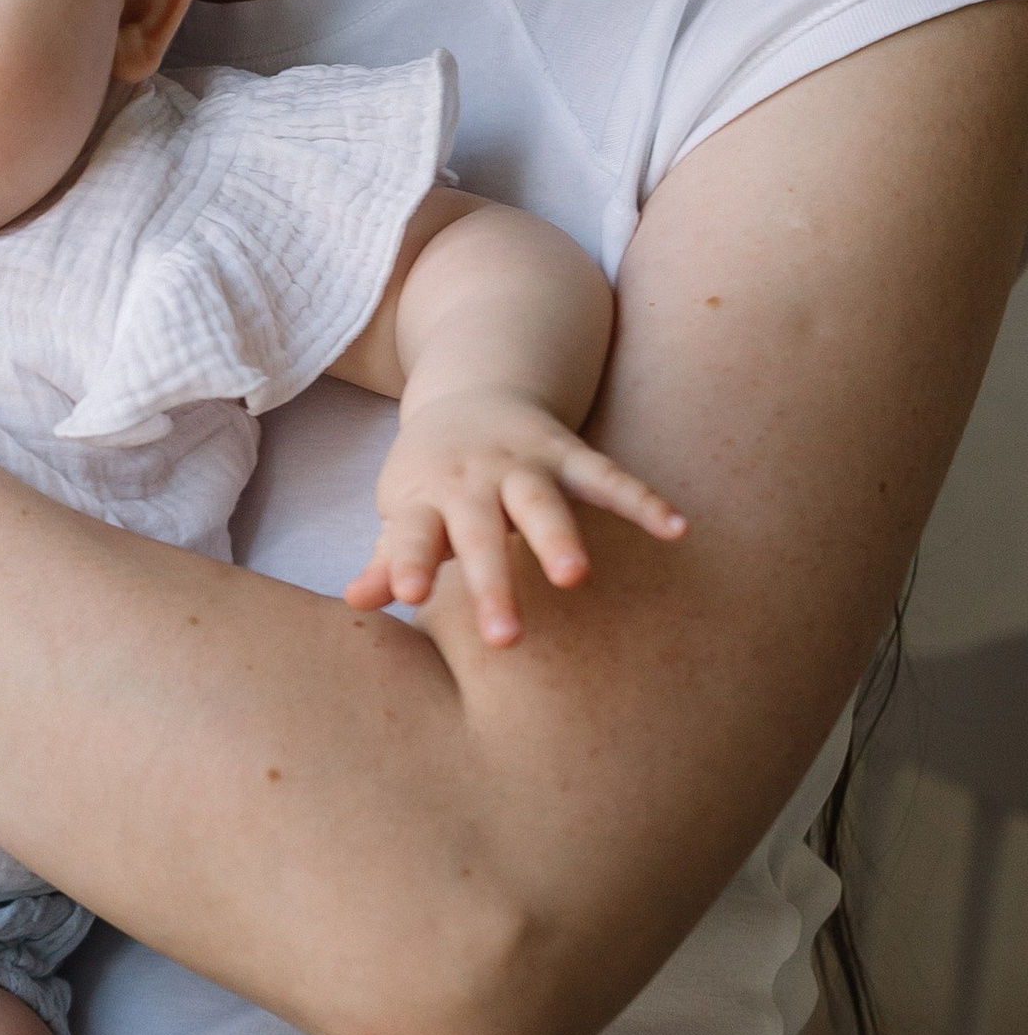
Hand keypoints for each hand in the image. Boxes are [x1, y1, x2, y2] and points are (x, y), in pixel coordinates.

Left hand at [346, 391, 684, 648]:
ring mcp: (522, 465)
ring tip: (576, 579)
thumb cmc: (433, 479)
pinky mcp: (567, 453)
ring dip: (558, 538)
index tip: (405, 595)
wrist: (470, 395)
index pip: (411, 535)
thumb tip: (356, 603)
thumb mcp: (404, 511)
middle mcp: (473, 480)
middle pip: (479, 532)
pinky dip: (641, 500)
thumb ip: (390, 559)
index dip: (405, 562)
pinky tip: (677, 529)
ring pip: (542, 502)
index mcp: (425, 498)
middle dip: (492, 582)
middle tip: (504, 639)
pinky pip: (607, 477)